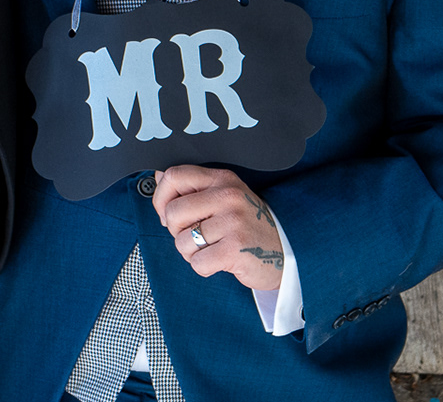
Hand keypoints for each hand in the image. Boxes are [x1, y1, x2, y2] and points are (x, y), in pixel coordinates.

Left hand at [151, 165, 283, 290]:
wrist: (286, 253)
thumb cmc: (248, 226)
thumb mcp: (223, 198)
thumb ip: (191, 188)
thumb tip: (157, 177)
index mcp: (222, 179)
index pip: (173, 176)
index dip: (161, 198)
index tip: (167, 213)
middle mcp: (228, 196)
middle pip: (172, 212)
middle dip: (176, 231)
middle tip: (195, 236)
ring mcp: (233, 222)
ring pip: (182, 241)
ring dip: (191, 253)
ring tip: (212, 249)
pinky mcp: (236, 249)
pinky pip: (197, 262)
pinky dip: (203, 267)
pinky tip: (220, 261)